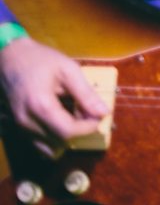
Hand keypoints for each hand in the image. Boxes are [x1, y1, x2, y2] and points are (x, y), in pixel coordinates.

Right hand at [0, 36, 108, 157]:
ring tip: (73, 115)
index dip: (88, 127)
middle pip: (59, 141)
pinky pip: (38, 144)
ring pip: (49, 147)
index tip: (99, 115)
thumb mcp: (68, 70)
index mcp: (40, 106)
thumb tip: (104, 112)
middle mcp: (27, 121)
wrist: (9, 57)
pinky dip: (54, 138)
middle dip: (79, 130)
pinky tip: (60, 121)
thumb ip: (86, 94)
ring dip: (67, 136)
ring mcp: (20, 126)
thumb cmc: (40, 60)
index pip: (68, 131)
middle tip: (87, 112)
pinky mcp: (18, 127)